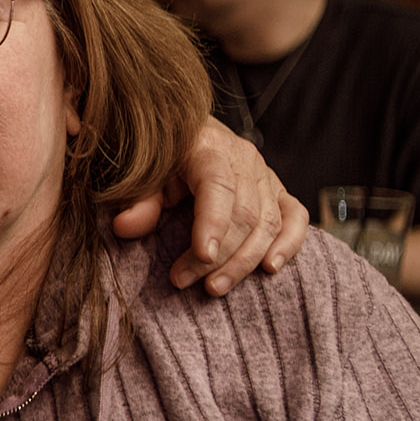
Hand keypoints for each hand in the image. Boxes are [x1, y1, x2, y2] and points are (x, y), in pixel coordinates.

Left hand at [113, 116, 307, 294]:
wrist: (188, 134)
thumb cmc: (164, 159)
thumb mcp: (146, 174)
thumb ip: (139, 200)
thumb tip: (124, 228)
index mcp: (208, 149)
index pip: (218, 187)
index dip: (213, 223)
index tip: (202, 254)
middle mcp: (244, 160)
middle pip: (244, 214)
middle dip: (218, 255)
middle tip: (184, 281)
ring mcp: (266, 176)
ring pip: (268, 223)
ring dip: (244, 261)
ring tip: (214, 287)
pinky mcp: (279, 191)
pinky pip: (295, 217)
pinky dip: (289, 243)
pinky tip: (270, 268)